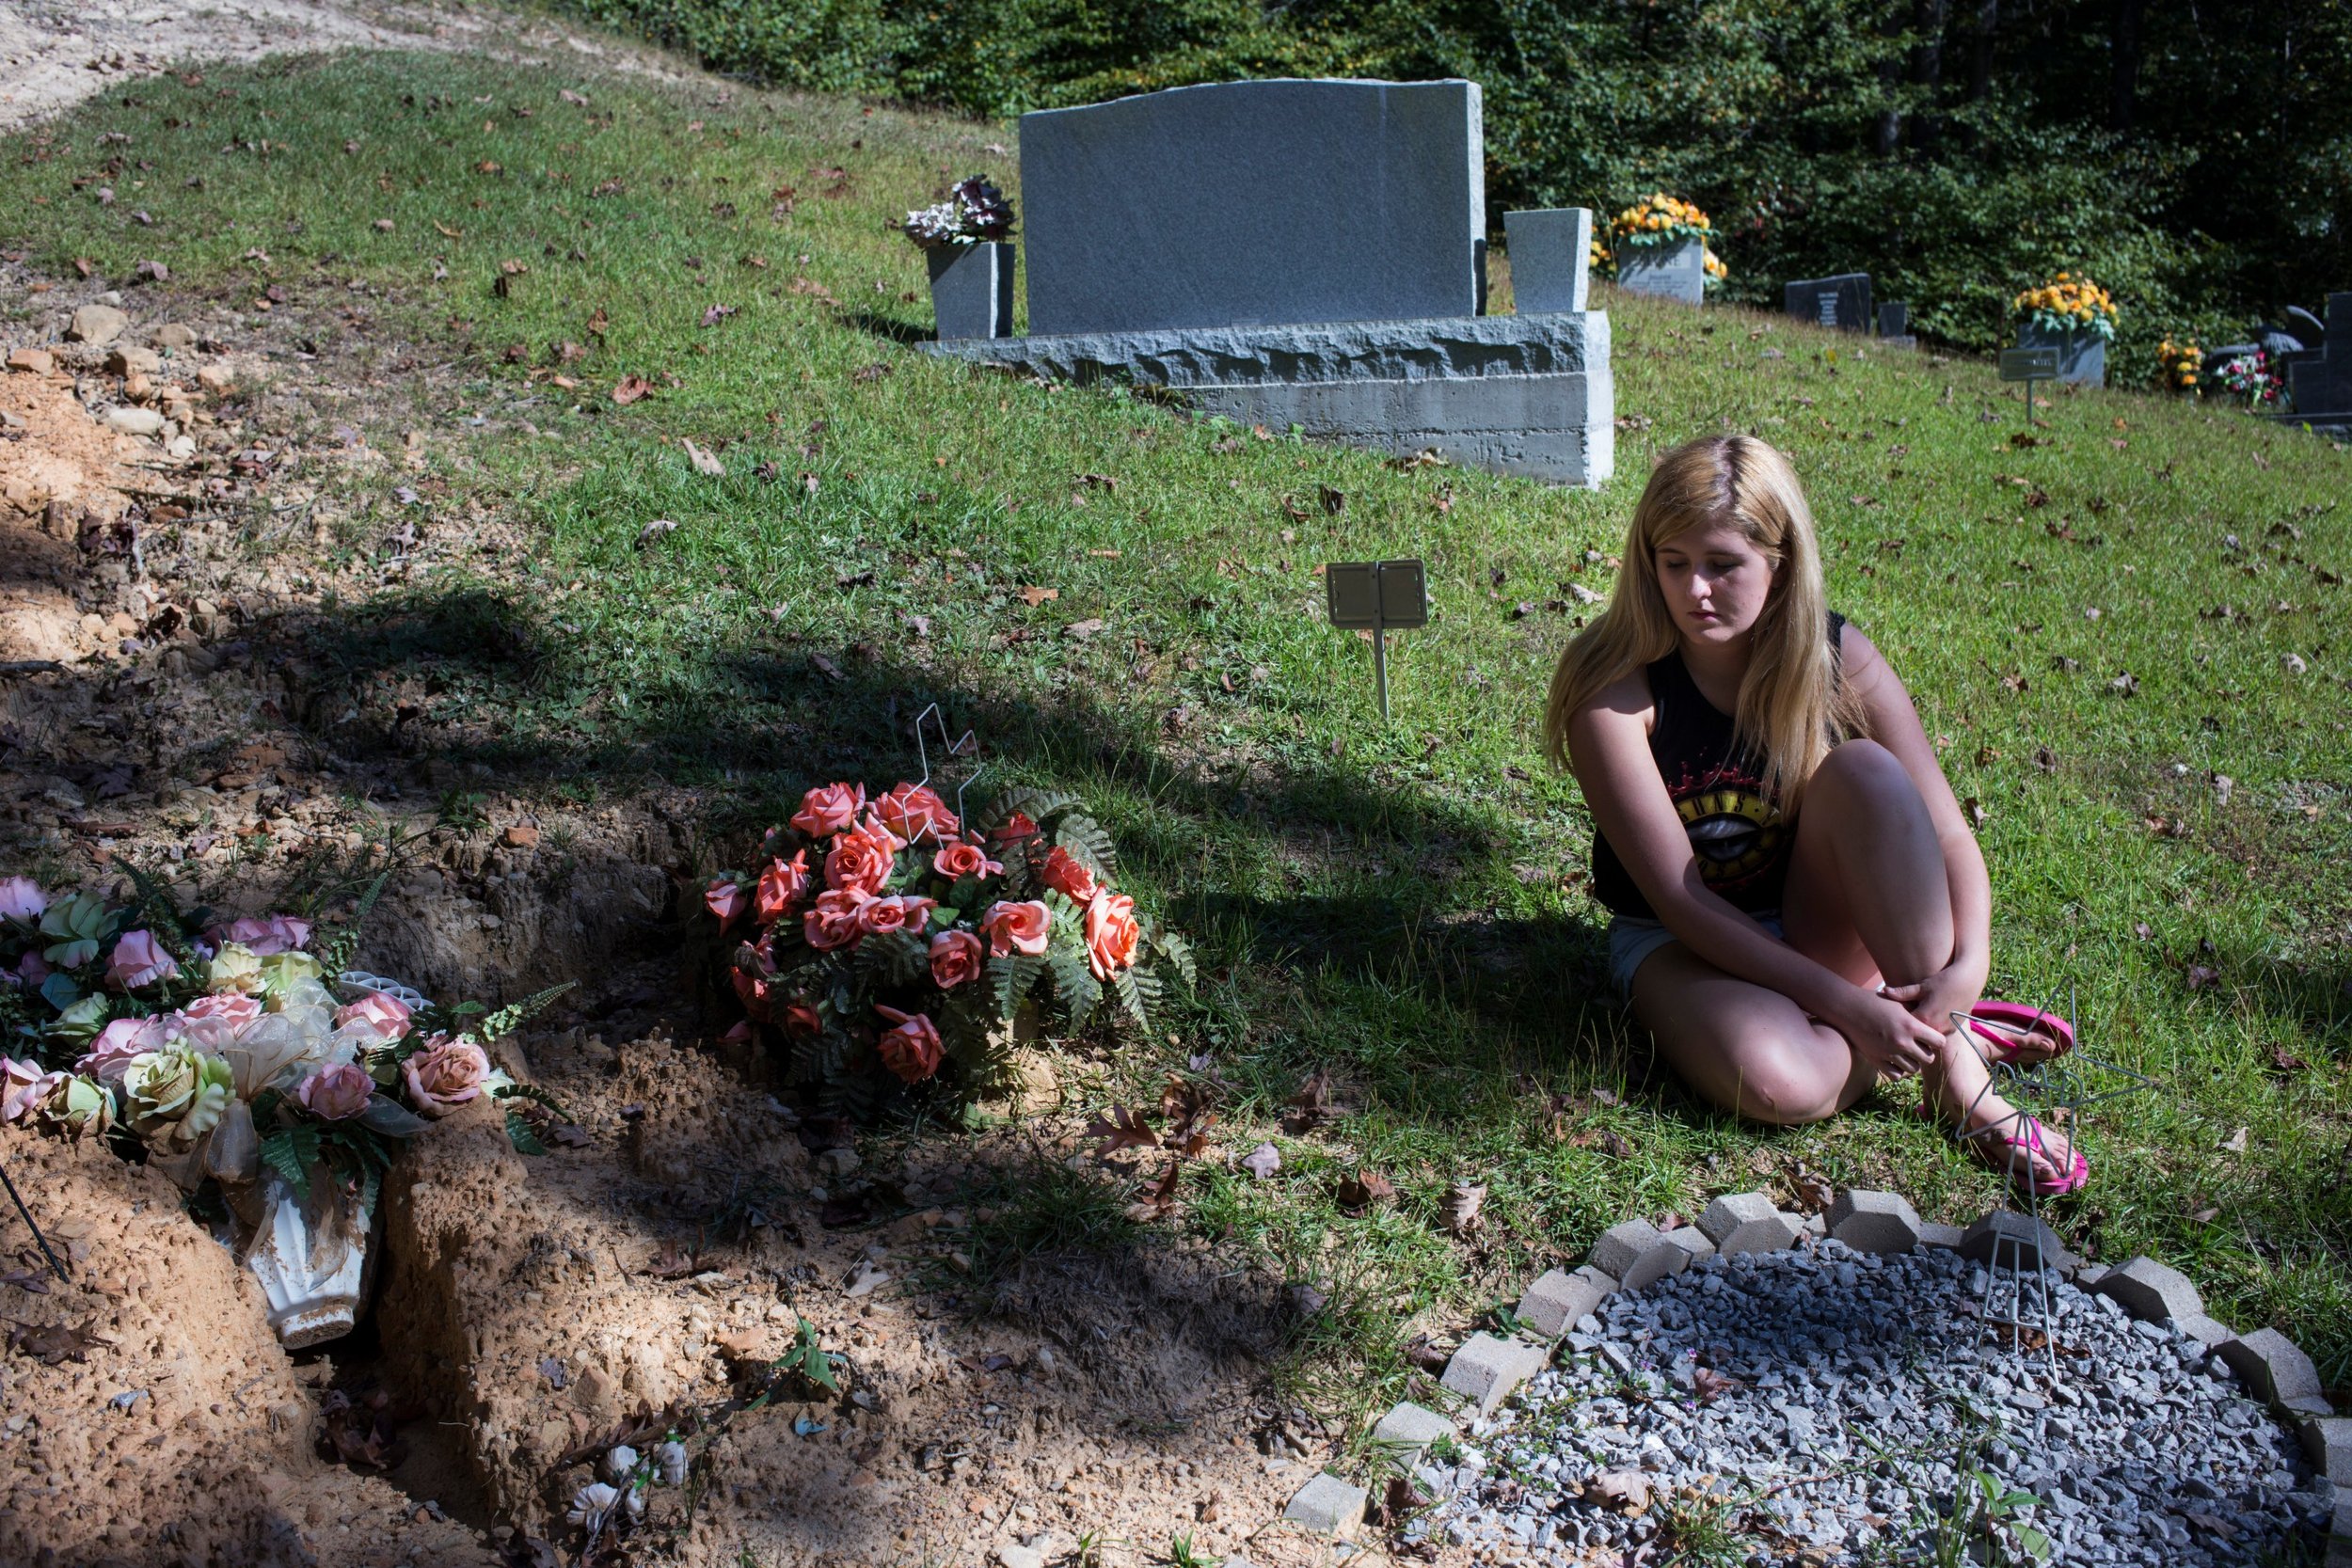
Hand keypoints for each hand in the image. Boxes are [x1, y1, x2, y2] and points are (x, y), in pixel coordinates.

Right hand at [1829, 985, 1946, 1079]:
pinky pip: (1896, 1075)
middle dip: (1926, 1053)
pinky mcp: (1876, 1060)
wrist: (1848, 1008)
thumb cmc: (1875, 1002)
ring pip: (1913, 1069)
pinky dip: (1898, 1070)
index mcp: (1910, 1025)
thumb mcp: (1900, 1003)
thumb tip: (1933, 1024)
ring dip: (1913, 1062)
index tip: (1929, 1037)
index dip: (1936, 1040)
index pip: (1939, 1042)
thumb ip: (1917, 1015)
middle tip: (1918, 1046)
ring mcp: (1888, 1053)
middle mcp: (1901, 1041)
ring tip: (1906, 1053)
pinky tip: (1895, 1060)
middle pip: (1928, 1058)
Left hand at [1878, 960, 1984, 1040]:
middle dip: (1908, 1029)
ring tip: (1915, 1021)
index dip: (1898, 1022)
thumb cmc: (1944, 981)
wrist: (1969, 981)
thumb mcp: (1922, 987)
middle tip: (1900, 1022)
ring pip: (1927, 1036)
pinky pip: (1937, 1034)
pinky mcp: (1953, 1030)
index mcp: (1924, 1018)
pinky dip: (1932, 1029)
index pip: (1905, 1026)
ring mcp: (1946, 1031)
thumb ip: (1903, 993)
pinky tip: (1929, 1020)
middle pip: (1915, 1034)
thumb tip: (1885, 991)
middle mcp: (1935, 1028)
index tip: (1891, 1018)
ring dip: (1921, 1031)